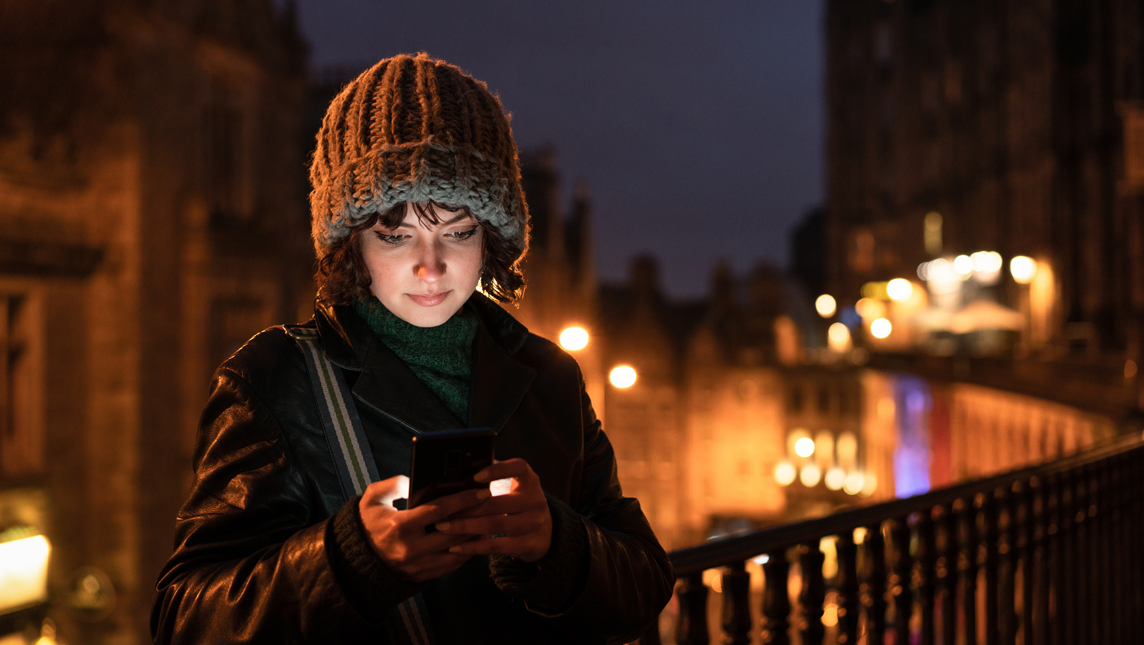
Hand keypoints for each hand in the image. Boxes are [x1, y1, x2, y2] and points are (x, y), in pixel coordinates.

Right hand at [358, 475, 489, 581]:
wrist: (357, 558)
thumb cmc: (368, 523)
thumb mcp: (372, 499)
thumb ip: (393, 484)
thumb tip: (416, 481)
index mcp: (400, 527)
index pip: (439, 511)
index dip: (462, 500)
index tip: (481, 490)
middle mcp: (411, 548)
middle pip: (454, 533)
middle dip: (476, 517)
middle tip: (492, 503)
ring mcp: (419, 565)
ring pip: (457, 552)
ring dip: (475, 536)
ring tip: (489, 519)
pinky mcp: (423, 575)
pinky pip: (452, 565)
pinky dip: (467, 552)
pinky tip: (476, 538)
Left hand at [435, 459, 552, 562]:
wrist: (546, 532)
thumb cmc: (518, 502)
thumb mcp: (514, 486)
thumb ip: (493, 476)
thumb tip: (460, 471)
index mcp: (530, 480)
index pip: (518, 468)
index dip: (497, 470)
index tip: (475, 476)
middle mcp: (535, 500)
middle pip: (498, 503)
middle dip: (467, 507)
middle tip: (442, 510)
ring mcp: (534, 523)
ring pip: (495, 525)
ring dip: (466, 527)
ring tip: (443, 527)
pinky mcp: (528, 544)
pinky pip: (497, 547)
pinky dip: (474, 546)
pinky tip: (455, 547)